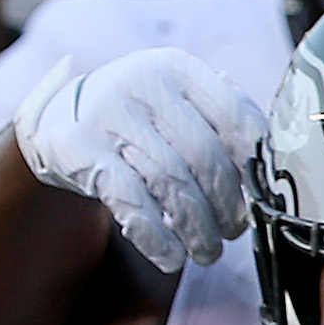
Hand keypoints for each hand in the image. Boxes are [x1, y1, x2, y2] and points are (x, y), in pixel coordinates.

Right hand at [14, 47, 265, 272]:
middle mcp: (143, 84)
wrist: (56, 121)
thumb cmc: (133, 117)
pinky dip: (157, 238)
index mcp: (176, 68)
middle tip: (234, 231)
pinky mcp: (83, 154)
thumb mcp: (171, 98)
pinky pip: (131, 204)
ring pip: (170, 182)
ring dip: (196, 227)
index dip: (253, 159)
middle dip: (226, 203)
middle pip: (203, 154)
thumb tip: (268, 158)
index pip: (232, 113)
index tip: (261, 191)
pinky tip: (171, 256)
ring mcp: (109, 118)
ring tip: (207, 251)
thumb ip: (216, 115)